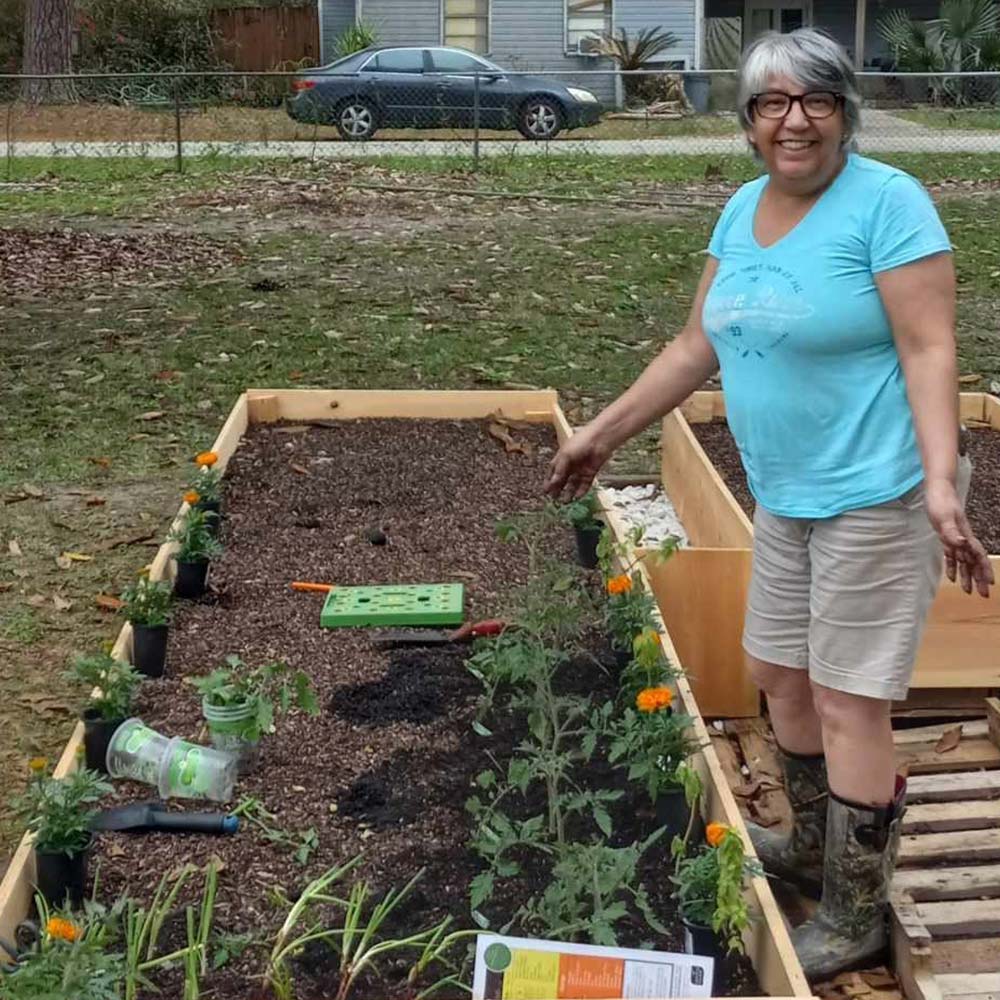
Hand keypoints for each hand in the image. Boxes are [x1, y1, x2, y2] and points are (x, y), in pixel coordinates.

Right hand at [546, 423, 612, 500]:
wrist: (600, 439)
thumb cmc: (580, 442)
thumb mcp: (565, 455)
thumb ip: (559, 470)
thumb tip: (552, 483)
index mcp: (562, 458)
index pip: (553, 472)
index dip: (549, 481)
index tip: (545, 491)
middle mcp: (570, 464)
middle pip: (562, 479)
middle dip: (558, 489)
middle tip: (554, 499)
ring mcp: (580, 469)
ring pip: (573, 484)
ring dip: (569, 492)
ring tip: (565, 501)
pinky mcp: (590, 473)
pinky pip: (585, 484)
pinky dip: (581, 491)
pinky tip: (577, 497)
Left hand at [925, 478, 993, 596]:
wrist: (938, 489)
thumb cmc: (941, 502)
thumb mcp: (944, 517)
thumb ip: (952, 532)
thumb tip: (963, 544)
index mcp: (965, 536)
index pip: (977, 557)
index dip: (984, 570)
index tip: (990, 584)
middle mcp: (963, 539)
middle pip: (974, 562)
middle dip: (979, 578)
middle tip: (983, 595)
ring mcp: (956, 538)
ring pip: (964, 561)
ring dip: (968, 575)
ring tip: (969, 591)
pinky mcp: (947, 536)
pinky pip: (952, 555)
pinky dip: (953, 566)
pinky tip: (951, 577)